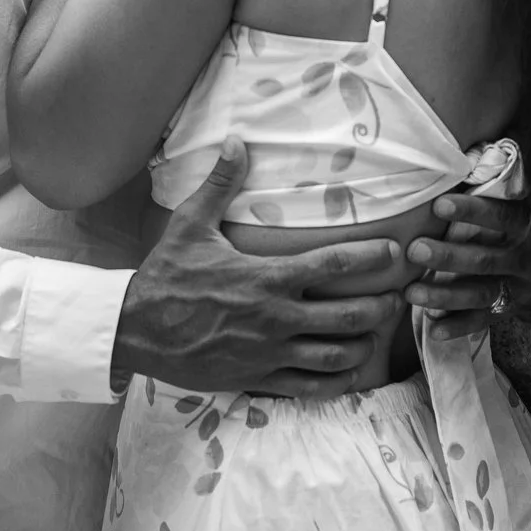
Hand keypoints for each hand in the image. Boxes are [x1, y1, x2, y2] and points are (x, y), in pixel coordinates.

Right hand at [112, 139, 404, 397]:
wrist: (135, 330)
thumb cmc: (166, 275)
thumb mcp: (190, 224)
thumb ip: (219, 184)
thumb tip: (236, 142)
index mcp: (266, 277)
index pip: (333, 264)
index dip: (370, 257)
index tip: (394, 251)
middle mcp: (276, 318)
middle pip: (348, 316)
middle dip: (379, 308)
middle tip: (395, 300)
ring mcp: (270, 353)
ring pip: (335, 356)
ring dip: (364, 346)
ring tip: (375, 336)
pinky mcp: (258, 379)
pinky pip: (309, 388)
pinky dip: (336, 382)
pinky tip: (348, 373)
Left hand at [406, 192, 530, 343]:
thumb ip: (517, 177)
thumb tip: (488, 141)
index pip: (501, 217)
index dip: (472, 212)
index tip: (439, 205)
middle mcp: (528, 259)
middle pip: (485, 259)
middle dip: (449, 256)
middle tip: (416, 250)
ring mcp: (522, 288)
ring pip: (481, 292)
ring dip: (446, 294)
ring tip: (411, 292)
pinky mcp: (516, 309)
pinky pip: (486, 320)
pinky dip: (460, 326)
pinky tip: (434, 329)